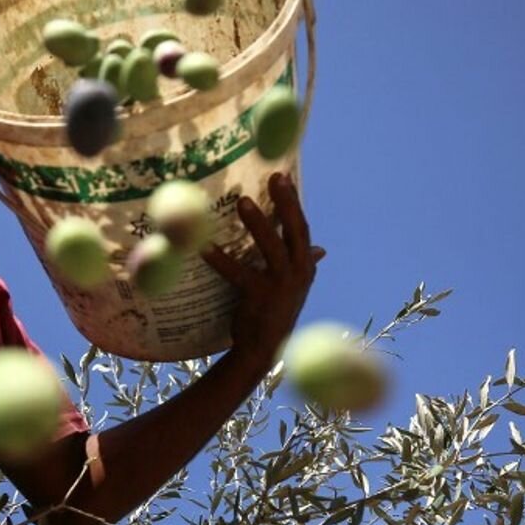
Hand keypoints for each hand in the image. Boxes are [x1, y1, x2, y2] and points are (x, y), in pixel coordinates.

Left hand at [202, 173, 324, 372]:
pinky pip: (237, 273)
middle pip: (293, 231)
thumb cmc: (276, 313)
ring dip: (257, 224)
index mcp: (305, 266)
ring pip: (271, 248)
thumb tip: (320, 248)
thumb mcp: (294, 287)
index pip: (301, 228)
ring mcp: (280, 285)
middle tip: (273, 178)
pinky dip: (221, 260)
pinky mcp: (259, 296)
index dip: (293, 202)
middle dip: (285, 203)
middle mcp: (298, 273)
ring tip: (242, 201)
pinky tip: (205, 248)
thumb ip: (304, 264)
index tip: (283, 176)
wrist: (263, 348)